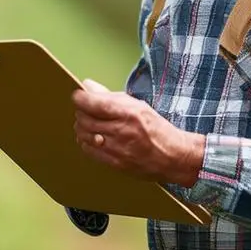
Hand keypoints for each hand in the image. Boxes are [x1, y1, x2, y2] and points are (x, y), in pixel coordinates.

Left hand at [71, 79, 204, 186]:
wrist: (172, 157)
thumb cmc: (157, 129)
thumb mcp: (138, 106)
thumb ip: (111, 96)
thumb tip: (88, 85)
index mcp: (128, 113)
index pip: (92, 103)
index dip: (80, 98)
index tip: (78, 96)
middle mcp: (121, 130)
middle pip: (84, 119)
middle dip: (81, 112)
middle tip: (85, 110)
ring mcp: (117, 149)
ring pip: (84, 135)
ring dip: (82, 127)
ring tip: (89, 124)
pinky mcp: (114, 164)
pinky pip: (89, 150)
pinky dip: (86, 142)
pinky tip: (93, 138)